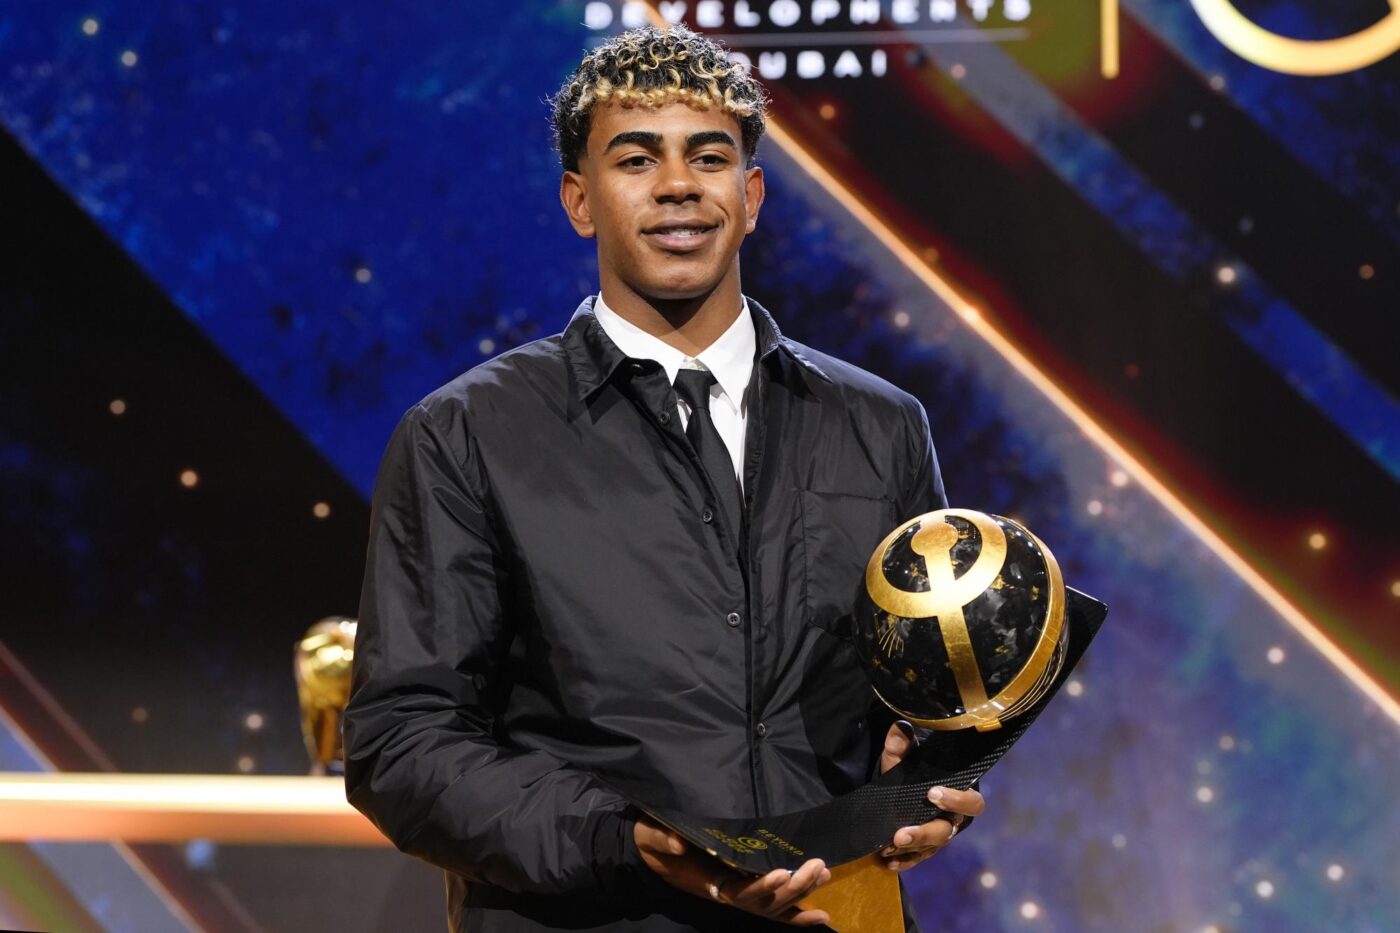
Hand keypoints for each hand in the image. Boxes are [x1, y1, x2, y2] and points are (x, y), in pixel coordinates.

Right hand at [633, 818, 831, 925]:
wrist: (651, 849)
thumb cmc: (651, 841)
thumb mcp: (650, 836)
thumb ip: (661, 838)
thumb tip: (678, 843)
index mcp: (707, 882)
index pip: (738, 892)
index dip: (761, 887)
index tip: (782, 872)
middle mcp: (727, 891)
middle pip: (764, 901)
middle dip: (792, 886)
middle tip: (816, 865)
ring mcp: (738, 891)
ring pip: (773, 904)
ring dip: (801, 893)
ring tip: (824, 873)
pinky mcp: (745, 886)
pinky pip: (774, 908)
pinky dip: (798, 916)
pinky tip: (823, 916)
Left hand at [876, 721, 985, 871]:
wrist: (898, 789)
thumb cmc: (908, 772)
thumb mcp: (900, 758)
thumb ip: (900, 745)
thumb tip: (900, 729)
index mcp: (958, 795)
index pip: (971, 802)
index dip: (956, 800)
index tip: (932, 793)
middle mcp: (952, 820)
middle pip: (946, 832)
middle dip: (924, 833)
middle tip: (901, 834)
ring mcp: (938, 837)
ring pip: (931, 848)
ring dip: (910, 849)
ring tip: (888, 847)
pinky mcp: (923, 850)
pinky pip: (917, 859)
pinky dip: (904, 861)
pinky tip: (889, 862)